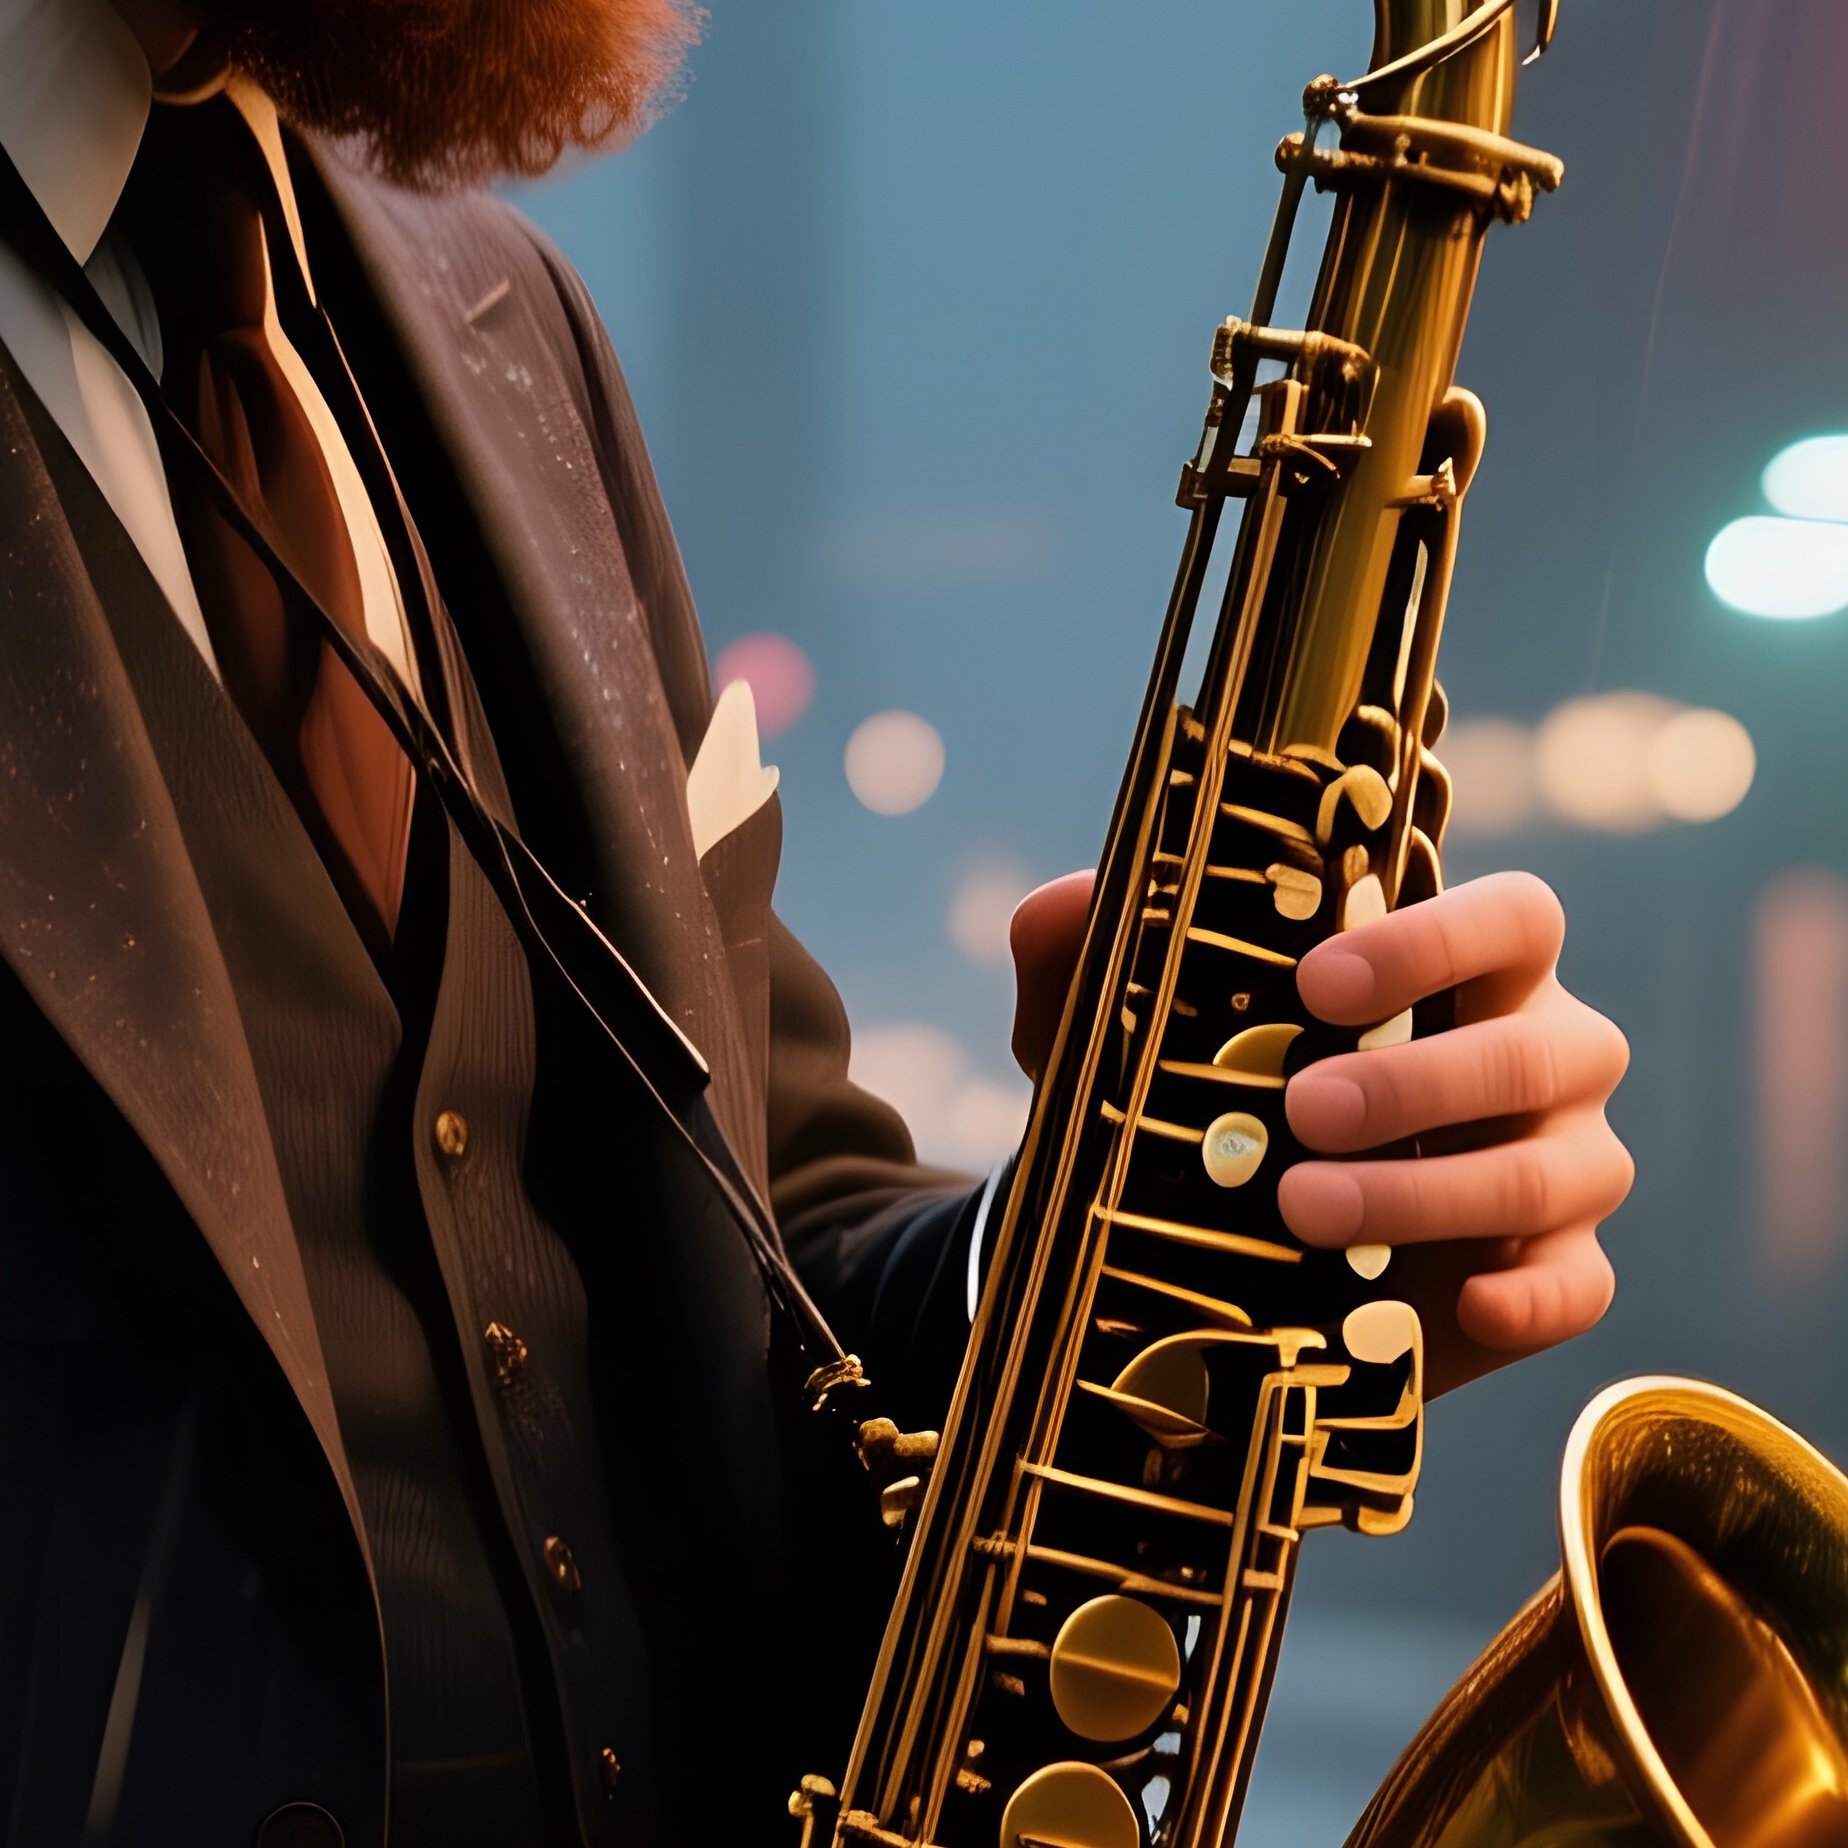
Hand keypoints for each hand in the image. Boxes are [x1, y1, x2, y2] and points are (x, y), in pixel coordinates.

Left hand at [1009, 869, 1631, 1399]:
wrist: (1210, 1249)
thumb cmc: (1200, 1099)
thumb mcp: (1121, 1035)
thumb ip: (1085, 957)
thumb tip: (1064, 903)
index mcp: (1468, 971)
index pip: (1516, 918)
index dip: (1435, 940)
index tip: (1316, 982)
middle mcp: (1540, 1055)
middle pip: (1541, 1047)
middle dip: (1418, 1081)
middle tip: (1298, 1112)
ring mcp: (1564, 1167)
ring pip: (1557, 1172)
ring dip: (1431, 1192)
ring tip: (1304, 1211)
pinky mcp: (1553, 1276)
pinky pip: (1583, 1287)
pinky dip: (1532, 1298)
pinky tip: (1462, 1307)